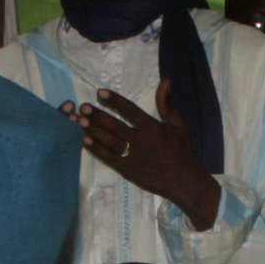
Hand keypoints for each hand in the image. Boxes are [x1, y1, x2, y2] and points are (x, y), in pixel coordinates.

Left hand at [67, 85, 219, 228]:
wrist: (184, 182)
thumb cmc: (182, 151)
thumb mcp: (178, 125)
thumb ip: (167, 104)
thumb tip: (165, 81)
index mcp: (152, 128)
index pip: (130, 110)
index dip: (114, 101)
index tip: (100, 92)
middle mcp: (140, 141)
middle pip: (114, 126)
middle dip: (97, 115)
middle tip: (83, 107)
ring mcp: (132, 157)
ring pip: (108, 141)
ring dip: (93, 131)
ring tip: (80, 121)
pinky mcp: (127, 170)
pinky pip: (108, 158)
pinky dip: (95, 149)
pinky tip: (84, 140)